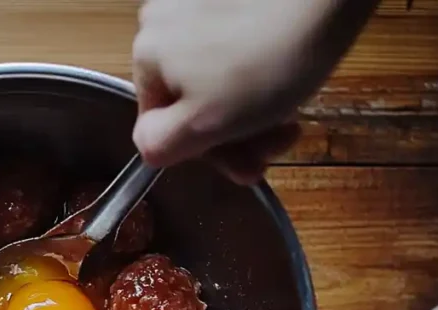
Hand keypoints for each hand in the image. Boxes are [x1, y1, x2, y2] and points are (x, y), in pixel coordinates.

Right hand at [132, 0, 378, 179]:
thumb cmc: (266, 63)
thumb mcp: (204, 123)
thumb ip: (160, 144)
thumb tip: (150, 144)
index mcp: (146, 54)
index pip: (160, 125)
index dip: (207, 153)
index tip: (251, 164)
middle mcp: (161, 20)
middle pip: (191, 98)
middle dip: (236, 133)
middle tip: (281, 142)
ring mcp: (197, 1)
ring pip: (217, 75)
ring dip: (253, 107)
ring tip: (292, 115)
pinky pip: (236, 44)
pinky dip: (258, 67)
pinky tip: (289, 74)